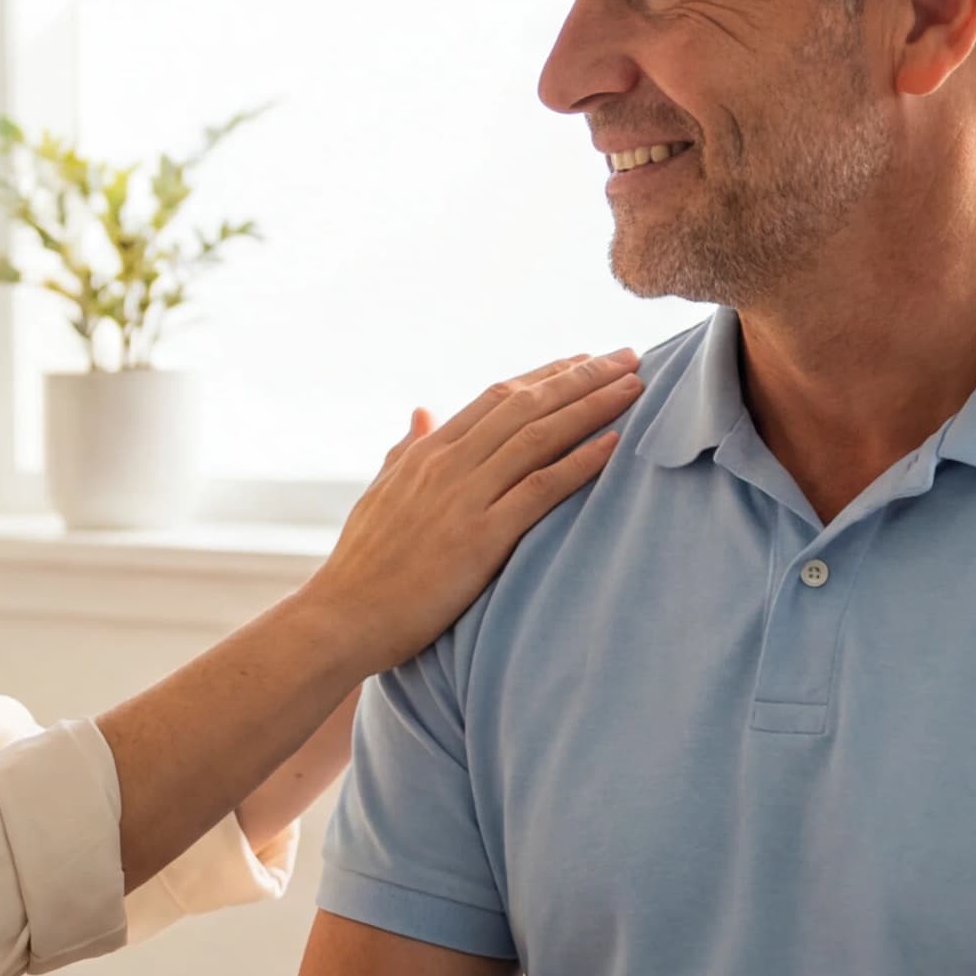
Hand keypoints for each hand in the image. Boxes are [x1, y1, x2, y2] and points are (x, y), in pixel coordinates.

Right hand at [296, 348, 639, 671]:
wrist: (341, 617)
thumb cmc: (361, 566)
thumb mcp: (380, 494)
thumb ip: (405, 450)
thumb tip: (421, 412)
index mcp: (427, 452)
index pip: (497, 397)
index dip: (546, 376)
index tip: (585, 360)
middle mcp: (447, 464)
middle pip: (526, 405)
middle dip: (582, 377)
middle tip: (629, 357)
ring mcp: (463, 498)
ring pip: (538, 436)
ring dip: (591, 407)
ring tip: (634, 386)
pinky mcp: (479, 538)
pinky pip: (538, 489)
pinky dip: (579, 462)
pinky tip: (612, 445)